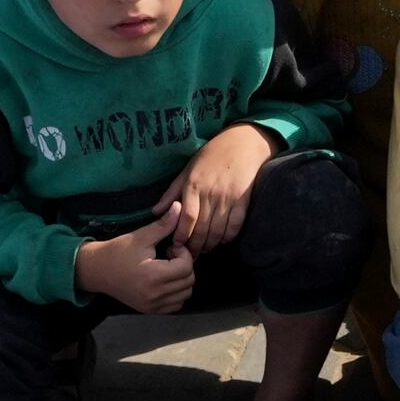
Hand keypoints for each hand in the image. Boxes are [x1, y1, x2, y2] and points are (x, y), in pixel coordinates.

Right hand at [73, 217, 197, 312]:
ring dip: (182, 279)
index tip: (172, 247)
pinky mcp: (150, 310)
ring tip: (168, 268)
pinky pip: (175, 305)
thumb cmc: (117, 251)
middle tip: (170, 256)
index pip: (186, 268)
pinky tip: (165, 280)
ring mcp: (152, 305)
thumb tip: (180, 206)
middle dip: (185, 266)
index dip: (184, 254)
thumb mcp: (141, 236)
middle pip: (189, 282)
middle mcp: (154, 295)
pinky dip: (176, 293)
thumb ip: (163, 225)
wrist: (96, 270)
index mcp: (153, 276)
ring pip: (185, 294)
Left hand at [170, 124, 270, 249]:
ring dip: (211, 245)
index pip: (187, 217)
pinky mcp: (244, 200)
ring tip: (204, 250)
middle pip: (202, 228)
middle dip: (195, 245)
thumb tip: (155, 212)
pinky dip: (228, 237)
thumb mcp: (187, 170)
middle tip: (190, 255)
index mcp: (194, 185)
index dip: (182, 235)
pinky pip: (235, 226)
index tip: (177, 246)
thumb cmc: (211, 156)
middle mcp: (211, 192)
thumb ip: (172, 193)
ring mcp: (229, 197)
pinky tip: (222, 241)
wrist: (243, 144)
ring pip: (218, 230)